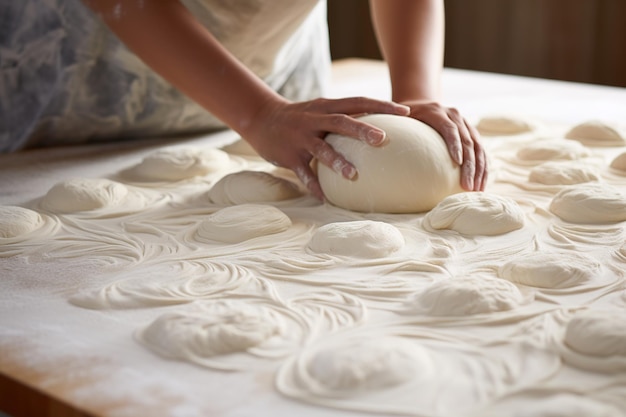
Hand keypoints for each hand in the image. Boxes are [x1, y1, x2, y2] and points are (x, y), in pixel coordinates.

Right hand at [242, 97, 409, 199]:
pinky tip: (326, 198)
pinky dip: (314, 186)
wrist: (260, 118)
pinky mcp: (289, 155)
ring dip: (337, 162)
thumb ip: (344, 117)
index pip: (358, 101)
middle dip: (362, 130)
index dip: (382, 104)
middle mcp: (315, 119)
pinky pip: (303, 173)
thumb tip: (380, 127)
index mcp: (326, 106)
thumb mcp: (321, 110)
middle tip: (383, 139)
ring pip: (321, 149)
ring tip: (354, 175)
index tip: (406, 111)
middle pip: (342, 121)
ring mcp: (301, 137)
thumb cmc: (300, 118)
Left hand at [401, 100, 486, 190]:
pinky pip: (480, 150)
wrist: (420, 101)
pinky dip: (482, 167)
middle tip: (468, 186)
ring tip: (477, 190)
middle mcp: (454, 115)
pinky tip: (481, 183)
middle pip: (467, 141)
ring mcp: (464, 123)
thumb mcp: (397, 115)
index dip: (455, 144)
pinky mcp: (470, 132)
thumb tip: (378, 141)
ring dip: (480, 169)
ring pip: (477, 147)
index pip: (449, 128)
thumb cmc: (403, 115)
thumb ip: (393, 125)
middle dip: (470, 165)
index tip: (457, 162)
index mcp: (436, 111)